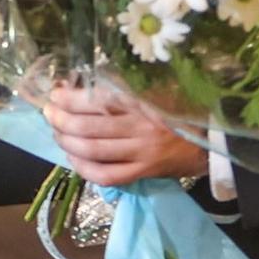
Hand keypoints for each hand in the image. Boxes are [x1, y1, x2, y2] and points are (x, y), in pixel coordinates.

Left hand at [44, 82, 207, 186]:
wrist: (209, 141)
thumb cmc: (177, 111)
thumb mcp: (154, 92)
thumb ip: (122, 88)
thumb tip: (77, 83)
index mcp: (144, 102)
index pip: (100, 99)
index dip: (71, 98)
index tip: (55, 94)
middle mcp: (142, 128)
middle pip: (90, 127)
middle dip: (61, 120)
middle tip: (49, 114)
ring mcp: (142, 153)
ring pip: (93, 151)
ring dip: (67, 142)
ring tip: (57, 133)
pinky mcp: (143, 173)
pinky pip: (106, 175)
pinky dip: (83, 168)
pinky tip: (73, 157)